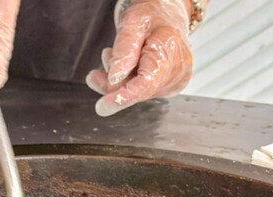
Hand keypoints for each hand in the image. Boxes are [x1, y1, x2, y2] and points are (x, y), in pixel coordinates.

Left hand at [86, 0, 195, 116]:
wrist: (167, 13)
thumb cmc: (151, 15)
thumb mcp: (132, 22)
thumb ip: (124, 50)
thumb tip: (114, 78)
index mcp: (168, 48)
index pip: (146, 83)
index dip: (123, 97)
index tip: (103, 106)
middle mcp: (178, 68)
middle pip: (140, 91)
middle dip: (113, 86)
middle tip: (94, 76)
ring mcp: (178, 78)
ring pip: (140, 93)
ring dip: (120, 82)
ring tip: (111, 59)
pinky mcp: (173, 85)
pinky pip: (145, 91)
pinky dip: (129, 83)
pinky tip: (126, 68)